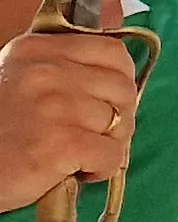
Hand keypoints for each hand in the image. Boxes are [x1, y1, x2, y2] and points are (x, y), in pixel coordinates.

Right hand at [0, 26, 140, 212]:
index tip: (111, 100)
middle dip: (120, 117)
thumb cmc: (0, 131)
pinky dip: (103, 168)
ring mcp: (55, 106)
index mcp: (36, 50)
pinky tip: (77, 171)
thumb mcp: (21, 81)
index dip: (121, 80)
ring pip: (120, 122)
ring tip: (79, 155)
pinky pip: (112, 154)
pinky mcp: (61, 143)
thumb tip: (122, 73)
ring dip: (109, 145)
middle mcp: (46, 71)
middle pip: (122, 88)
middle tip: (97, 135)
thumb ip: (64, 69)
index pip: (111, 52)